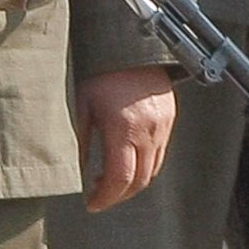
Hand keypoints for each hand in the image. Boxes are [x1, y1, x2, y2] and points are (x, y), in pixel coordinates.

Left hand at [75, 66, 176, 210]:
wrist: (130, 45)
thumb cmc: (102, 72)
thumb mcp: (83, 107)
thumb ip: (82, 143)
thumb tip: (78, 172)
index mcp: (124, 129)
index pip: (120, 179)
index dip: (105, 197)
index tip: (92, 203)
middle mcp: (149, 130)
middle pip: (140, 181)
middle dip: (119, 195)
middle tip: (100, 196)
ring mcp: (163, 125)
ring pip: (153, 169)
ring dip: (134, 182)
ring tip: (111, 179)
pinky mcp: (170, 118)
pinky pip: (161, 152)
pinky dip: (145, 164)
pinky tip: (128, 159)